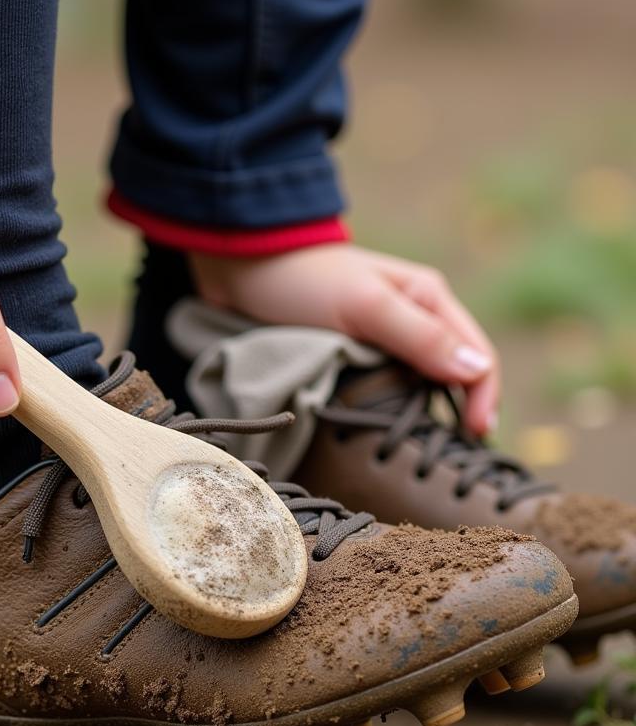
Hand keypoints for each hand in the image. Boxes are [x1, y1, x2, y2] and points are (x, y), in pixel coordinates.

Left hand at [189, 244, 498, 435]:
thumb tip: (477, 370)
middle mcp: (414, 319)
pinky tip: (382, 433)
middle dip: (458, 414)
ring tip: (417, 450)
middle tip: (450, 459)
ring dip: (420, 416)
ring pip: (417, 387)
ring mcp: (382, 339)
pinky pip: (382, 389)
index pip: (477, 357)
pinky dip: (387, 410)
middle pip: (452, 377)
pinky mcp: (352, 355)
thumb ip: (419, 337)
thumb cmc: (304, 280)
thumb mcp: (365, 307)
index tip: (475, 439)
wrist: (243, 266)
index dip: (483, 399)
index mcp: (429, 299)